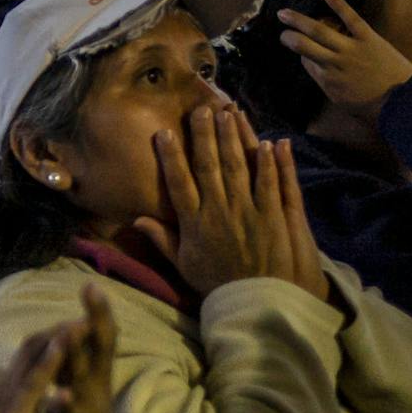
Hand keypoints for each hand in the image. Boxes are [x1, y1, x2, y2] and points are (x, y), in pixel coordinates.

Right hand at [0, 317, 70, 412]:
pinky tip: (63, 349)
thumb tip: (2, 404)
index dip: (46, 340)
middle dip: (56, 332)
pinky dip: (49, 366)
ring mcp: (9, 401)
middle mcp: (5, 390)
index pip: (25, 358)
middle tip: (81, 316)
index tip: (67, 326)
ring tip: (78, 323)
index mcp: (3, 394)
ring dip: (57, 341)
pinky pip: (33, 386)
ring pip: (33, 362)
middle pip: (30, 351)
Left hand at [36, 285, 117, 412]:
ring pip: (84, 379)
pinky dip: (65, 405)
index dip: (97, 312)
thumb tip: (79, 323)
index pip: (99, 337)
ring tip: (70, 331)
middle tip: (92, 292)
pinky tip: (61, 395)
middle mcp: (97, 385)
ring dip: (77, 355)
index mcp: (95, 372)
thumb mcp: (82, 381)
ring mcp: (89, 408)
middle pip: (100, 349)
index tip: (91, 284)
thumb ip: (81, 356)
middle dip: (97, 320)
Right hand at [132, 109, 325, 299]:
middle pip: (209, 166)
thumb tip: (137, 219)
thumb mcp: (183, 265)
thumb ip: (162, 239)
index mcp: (194, 223)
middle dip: (205, 135)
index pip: (178, 182)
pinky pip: (271, 184)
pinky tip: (269, 143)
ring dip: (234, 139)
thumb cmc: (217, 284)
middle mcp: (219, 212)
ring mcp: (248, 212)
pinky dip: (271, 163)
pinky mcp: (274, 217)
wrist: (257, 303)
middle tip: (201, 109)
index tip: (165, 132)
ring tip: (230, 113)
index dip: (171, 156)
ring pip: (239, 168)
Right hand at [276, 0, 411, 120]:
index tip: (300, 49)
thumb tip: (318, 69)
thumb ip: (327, 83)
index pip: (306, 61)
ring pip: (319, 30)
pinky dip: (339, 5)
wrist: (402, 101)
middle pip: (304, 45)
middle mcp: (333, 62)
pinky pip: (351, 18)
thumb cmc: (372, 106)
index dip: (301, 54)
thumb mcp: (341, 100)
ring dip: (299, 20)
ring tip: (284, 13)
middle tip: (281, 30)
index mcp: (326, 79)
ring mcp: (350, 48)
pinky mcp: (368, 38)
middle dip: (289, 36)